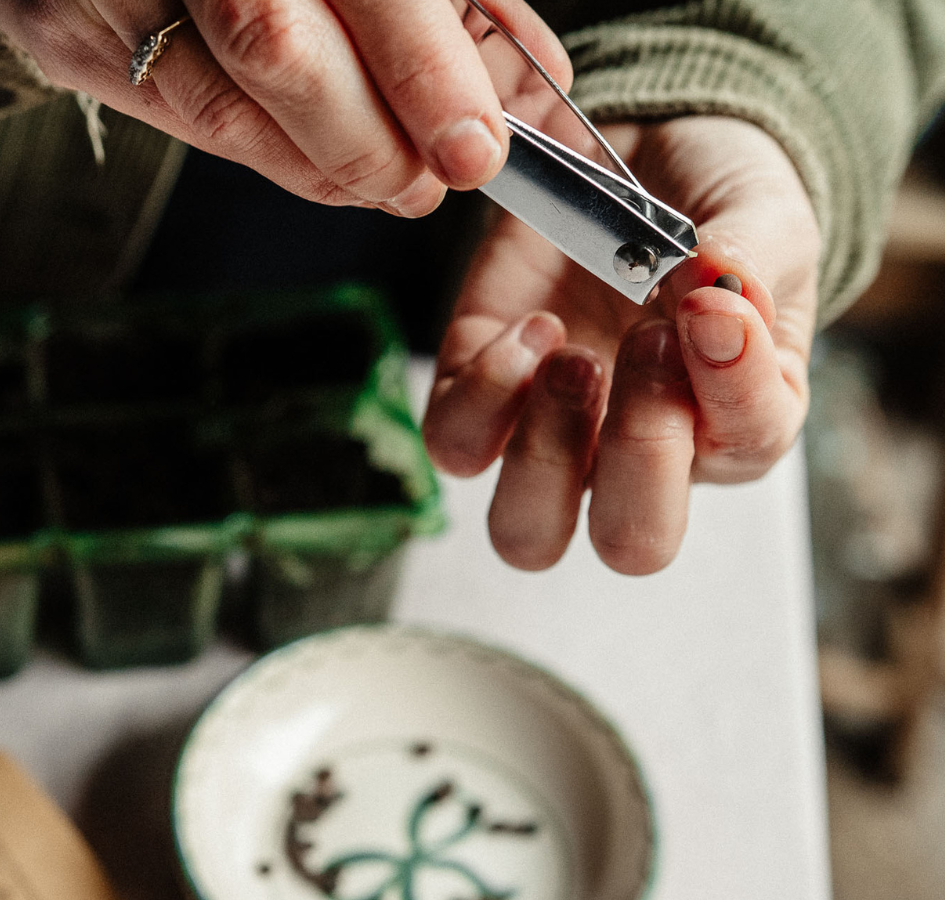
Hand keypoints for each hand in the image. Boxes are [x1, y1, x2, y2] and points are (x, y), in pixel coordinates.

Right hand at [0, 0, 570, 214]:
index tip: (476, 147)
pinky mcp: (69, 37)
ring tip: (392, 179)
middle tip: (428, 181)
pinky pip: (182, 121)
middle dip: (367, 137)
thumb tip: (527, 75)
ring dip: (323, 166)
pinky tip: (321, 163)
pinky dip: (268, 155)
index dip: (423, 70)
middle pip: (274, 45)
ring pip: (222, 106)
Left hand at [422, 115, 820, 573]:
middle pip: (632, 542)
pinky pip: (457, 446)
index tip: (711, 303)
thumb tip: (719, 293)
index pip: (746, 447)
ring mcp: (556, 439)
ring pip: (525, 533)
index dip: (730, 385)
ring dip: (546, 451)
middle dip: (639, 453)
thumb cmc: (709, 207)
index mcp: (737, 420)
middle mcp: (645, 456)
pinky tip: (528, 327)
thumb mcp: (759, 214)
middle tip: (645, 346)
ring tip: (570, 355)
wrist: (634, 166)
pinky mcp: (481, 398)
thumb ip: (749, 262)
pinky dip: (484, 396)